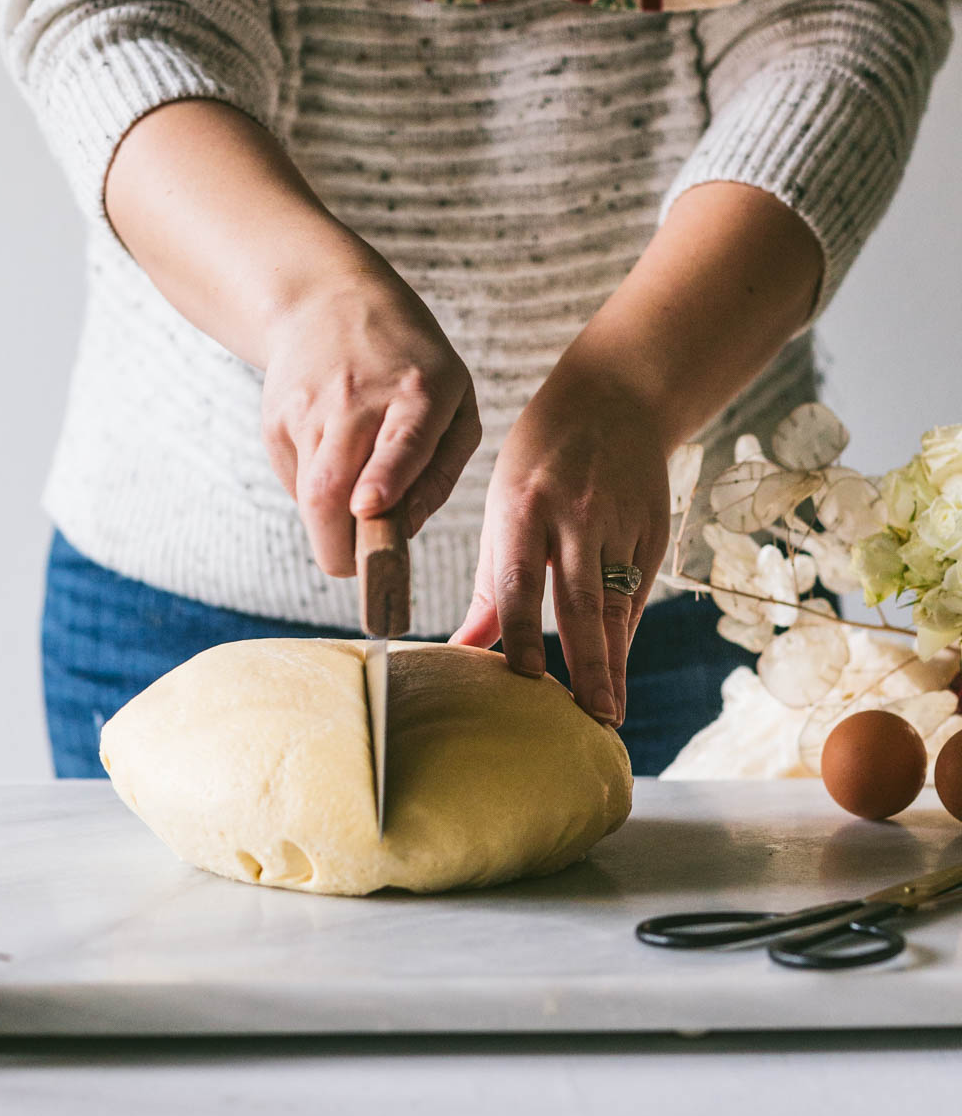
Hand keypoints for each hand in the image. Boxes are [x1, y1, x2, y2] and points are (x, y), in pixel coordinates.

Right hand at [261, 261, 480, 576]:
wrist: (327, 298)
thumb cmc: (411, 364)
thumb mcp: (455, 400)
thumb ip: (441, 470)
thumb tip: (402, 529)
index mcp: (420, 393)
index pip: (401, 440)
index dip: (384, 478)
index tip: (368, 507)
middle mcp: (359, 399)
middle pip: (331, 489)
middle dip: (341, 547)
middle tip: (358, 569)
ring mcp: (310, 409)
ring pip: (308, 496)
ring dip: (329, 526)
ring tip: (354, 509)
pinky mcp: (276, 420)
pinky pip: (294, 481)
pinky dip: (314, 491)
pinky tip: (331, 457)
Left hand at [451, 368, 672, 723]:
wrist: (614, 398)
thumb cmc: (540, 460)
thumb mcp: (504, 504)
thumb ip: (491, 582)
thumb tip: (463, 650)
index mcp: (524, 505)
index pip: (521, 578)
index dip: (522, 630)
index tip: (527, 677)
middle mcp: (575, 515)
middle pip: (582, 600)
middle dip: (588, 663)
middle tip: (592, 717)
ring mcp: (620, 523)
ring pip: (617, 604)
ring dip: (613, 662)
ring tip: (608, 712)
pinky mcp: (653, 531)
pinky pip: (636, 594)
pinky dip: (624, 635)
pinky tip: (617, 672)